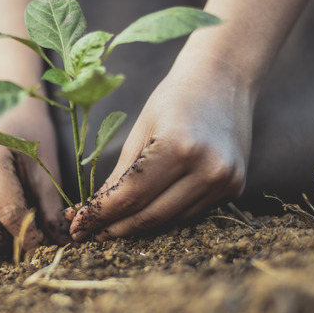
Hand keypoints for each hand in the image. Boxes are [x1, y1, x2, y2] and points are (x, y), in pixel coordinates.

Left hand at [68, 61, 254, 241]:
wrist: (224, 79)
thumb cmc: (174, 99)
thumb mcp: (140, 131)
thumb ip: (119, 175)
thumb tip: (93, 212)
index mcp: (179, 148)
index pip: (130, 197)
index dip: (100, 216)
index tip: (77, 227)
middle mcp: (208, 169)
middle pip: (151, 216)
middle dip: (115, 228)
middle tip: (88, 233)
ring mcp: (226, 181)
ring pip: (171, 220)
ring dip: (139, 224)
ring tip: (112, 224)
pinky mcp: (236, 187)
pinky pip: (191, 212)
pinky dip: (167, 213)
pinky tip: (148, 208)